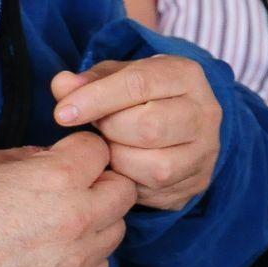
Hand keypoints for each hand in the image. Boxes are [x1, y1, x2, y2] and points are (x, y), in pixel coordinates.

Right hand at [0, 131, 136, 266]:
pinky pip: (100, 266)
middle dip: (104, 181)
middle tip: (77, 186)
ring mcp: (78, 259)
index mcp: (58, 178)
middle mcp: (78, 218)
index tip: (69, 155)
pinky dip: (87, 255)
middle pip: (124, 189)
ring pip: (117, 229)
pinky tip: (59, 250)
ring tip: (66, 220)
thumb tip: (48, 158)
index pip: (100, 149)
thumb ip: (25, 155)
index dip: (83, 149)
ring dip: (99, 219)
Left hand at [52, 56, 221, 210]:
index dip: (95, 99)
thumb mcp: (118, 77)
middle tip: (99, 128)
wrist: (181, 122)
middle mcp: (205, 112)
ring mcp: (205, 151)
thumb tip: (62, 85)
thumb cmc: (143, 95)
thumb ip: (90, 81)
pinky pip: (156, 191)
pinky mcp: (197, 182)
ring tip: (112, 146)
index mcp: (186, 75)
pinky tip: (123, 165)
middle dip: (111, 130)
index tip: (62, 113)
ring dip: (120, 160)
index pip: (138, 84)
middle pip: (149, 127)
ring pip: (156, 166)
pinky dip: (130, 181)